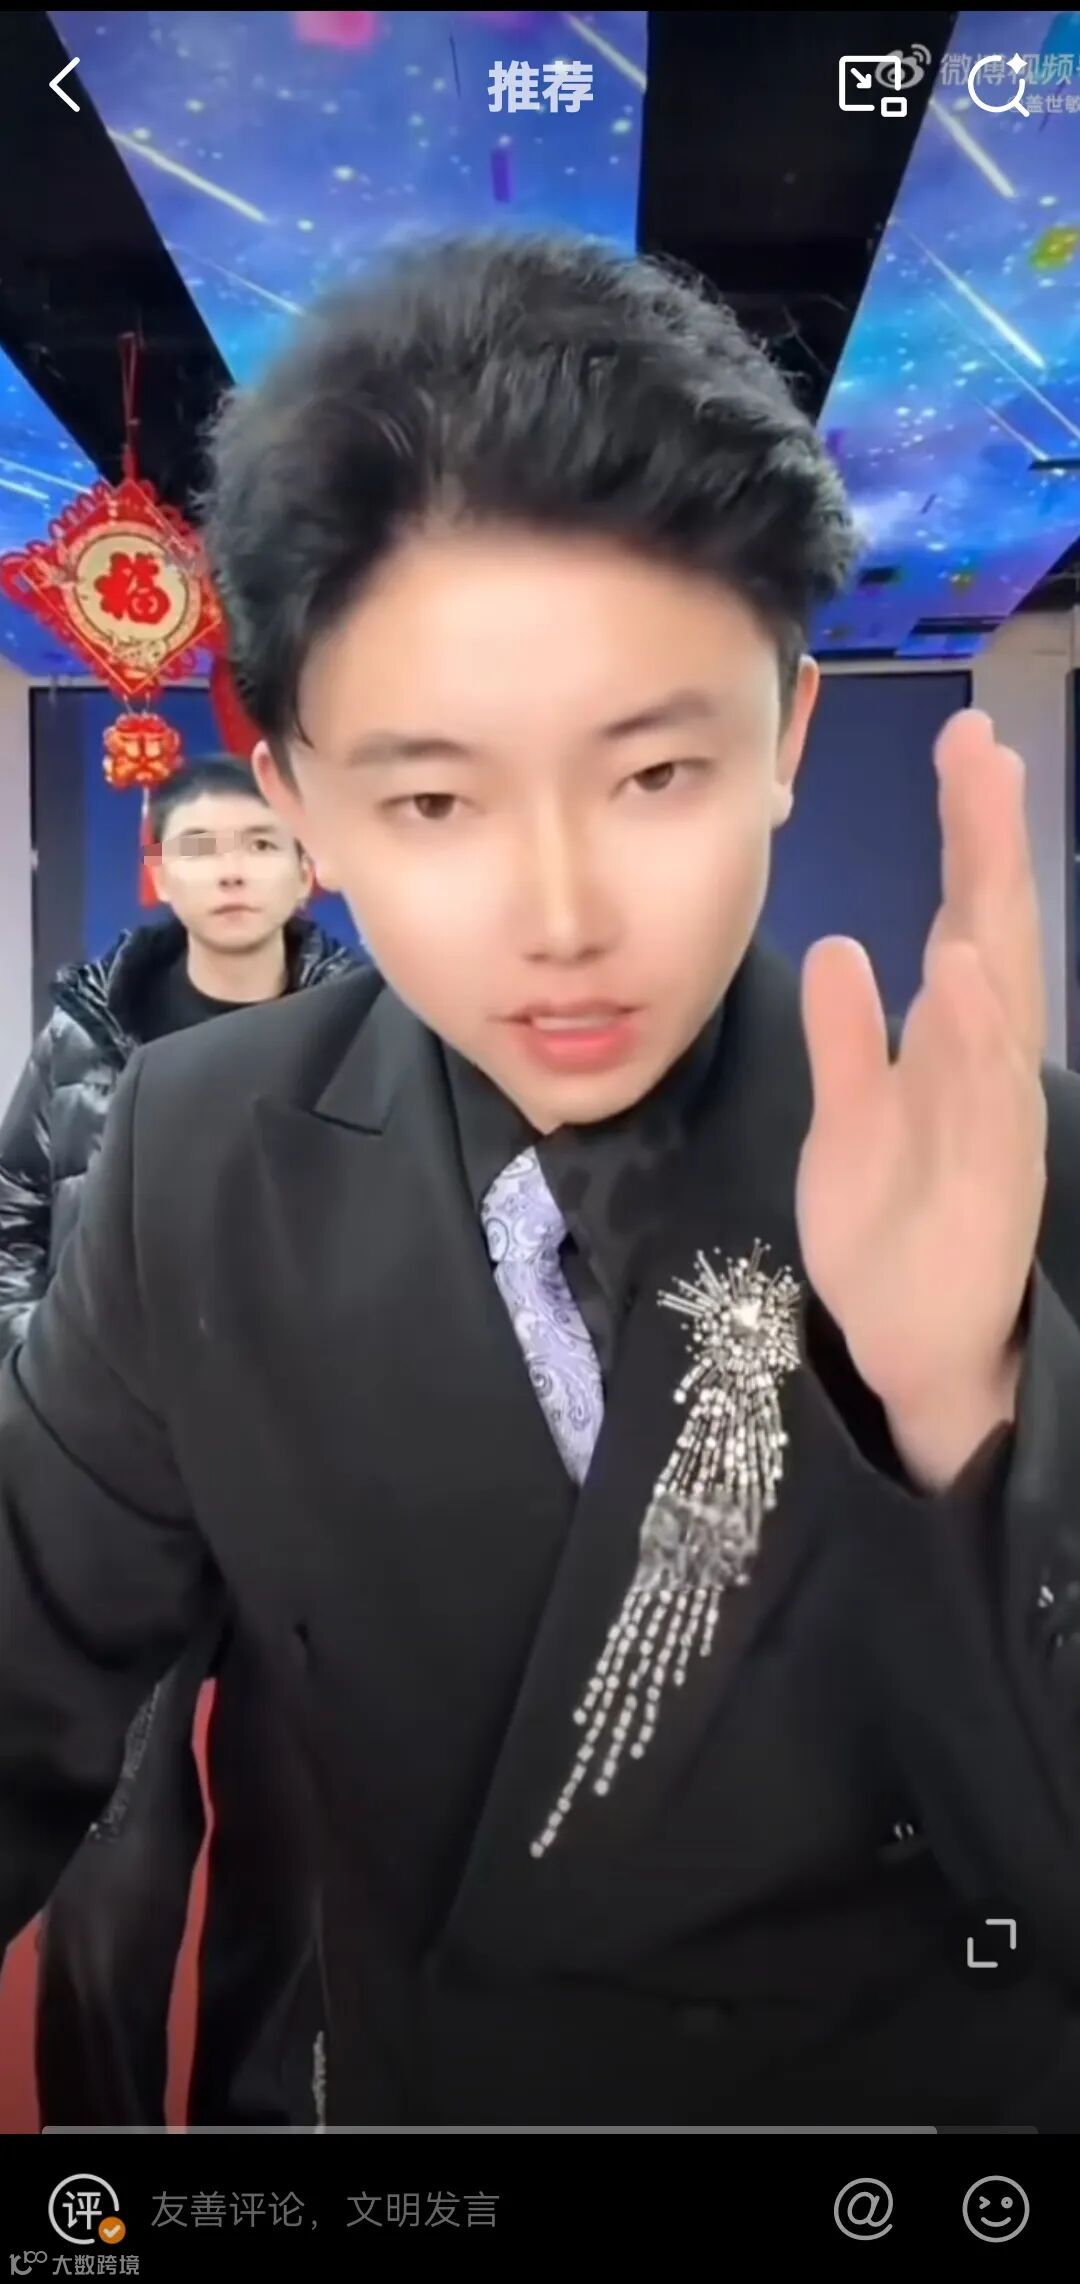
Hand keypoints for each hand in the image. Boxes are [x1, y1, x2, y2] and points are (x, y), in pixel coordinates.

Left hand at [795, 710, 1046, 1488]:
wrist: (916, 1336)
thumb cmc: (890, 1221)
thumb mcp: (852, 1114)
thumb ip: (847, 1036)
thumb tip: (841, 948)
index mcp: (958, 1043)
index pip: (967, 915)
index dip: (969, 833)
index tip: (964, 742)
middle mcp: (986, 1066)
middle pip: (994, 933)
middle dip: (989, 841)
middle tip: (978, 746)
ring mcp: (991, 1117)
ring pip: (996, 1004)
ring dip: (987, 920)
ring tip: (974, 839)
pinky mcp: (981, 1174)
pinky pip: (979, 1095)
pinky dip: (973, 1034)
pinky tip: (959, 975)